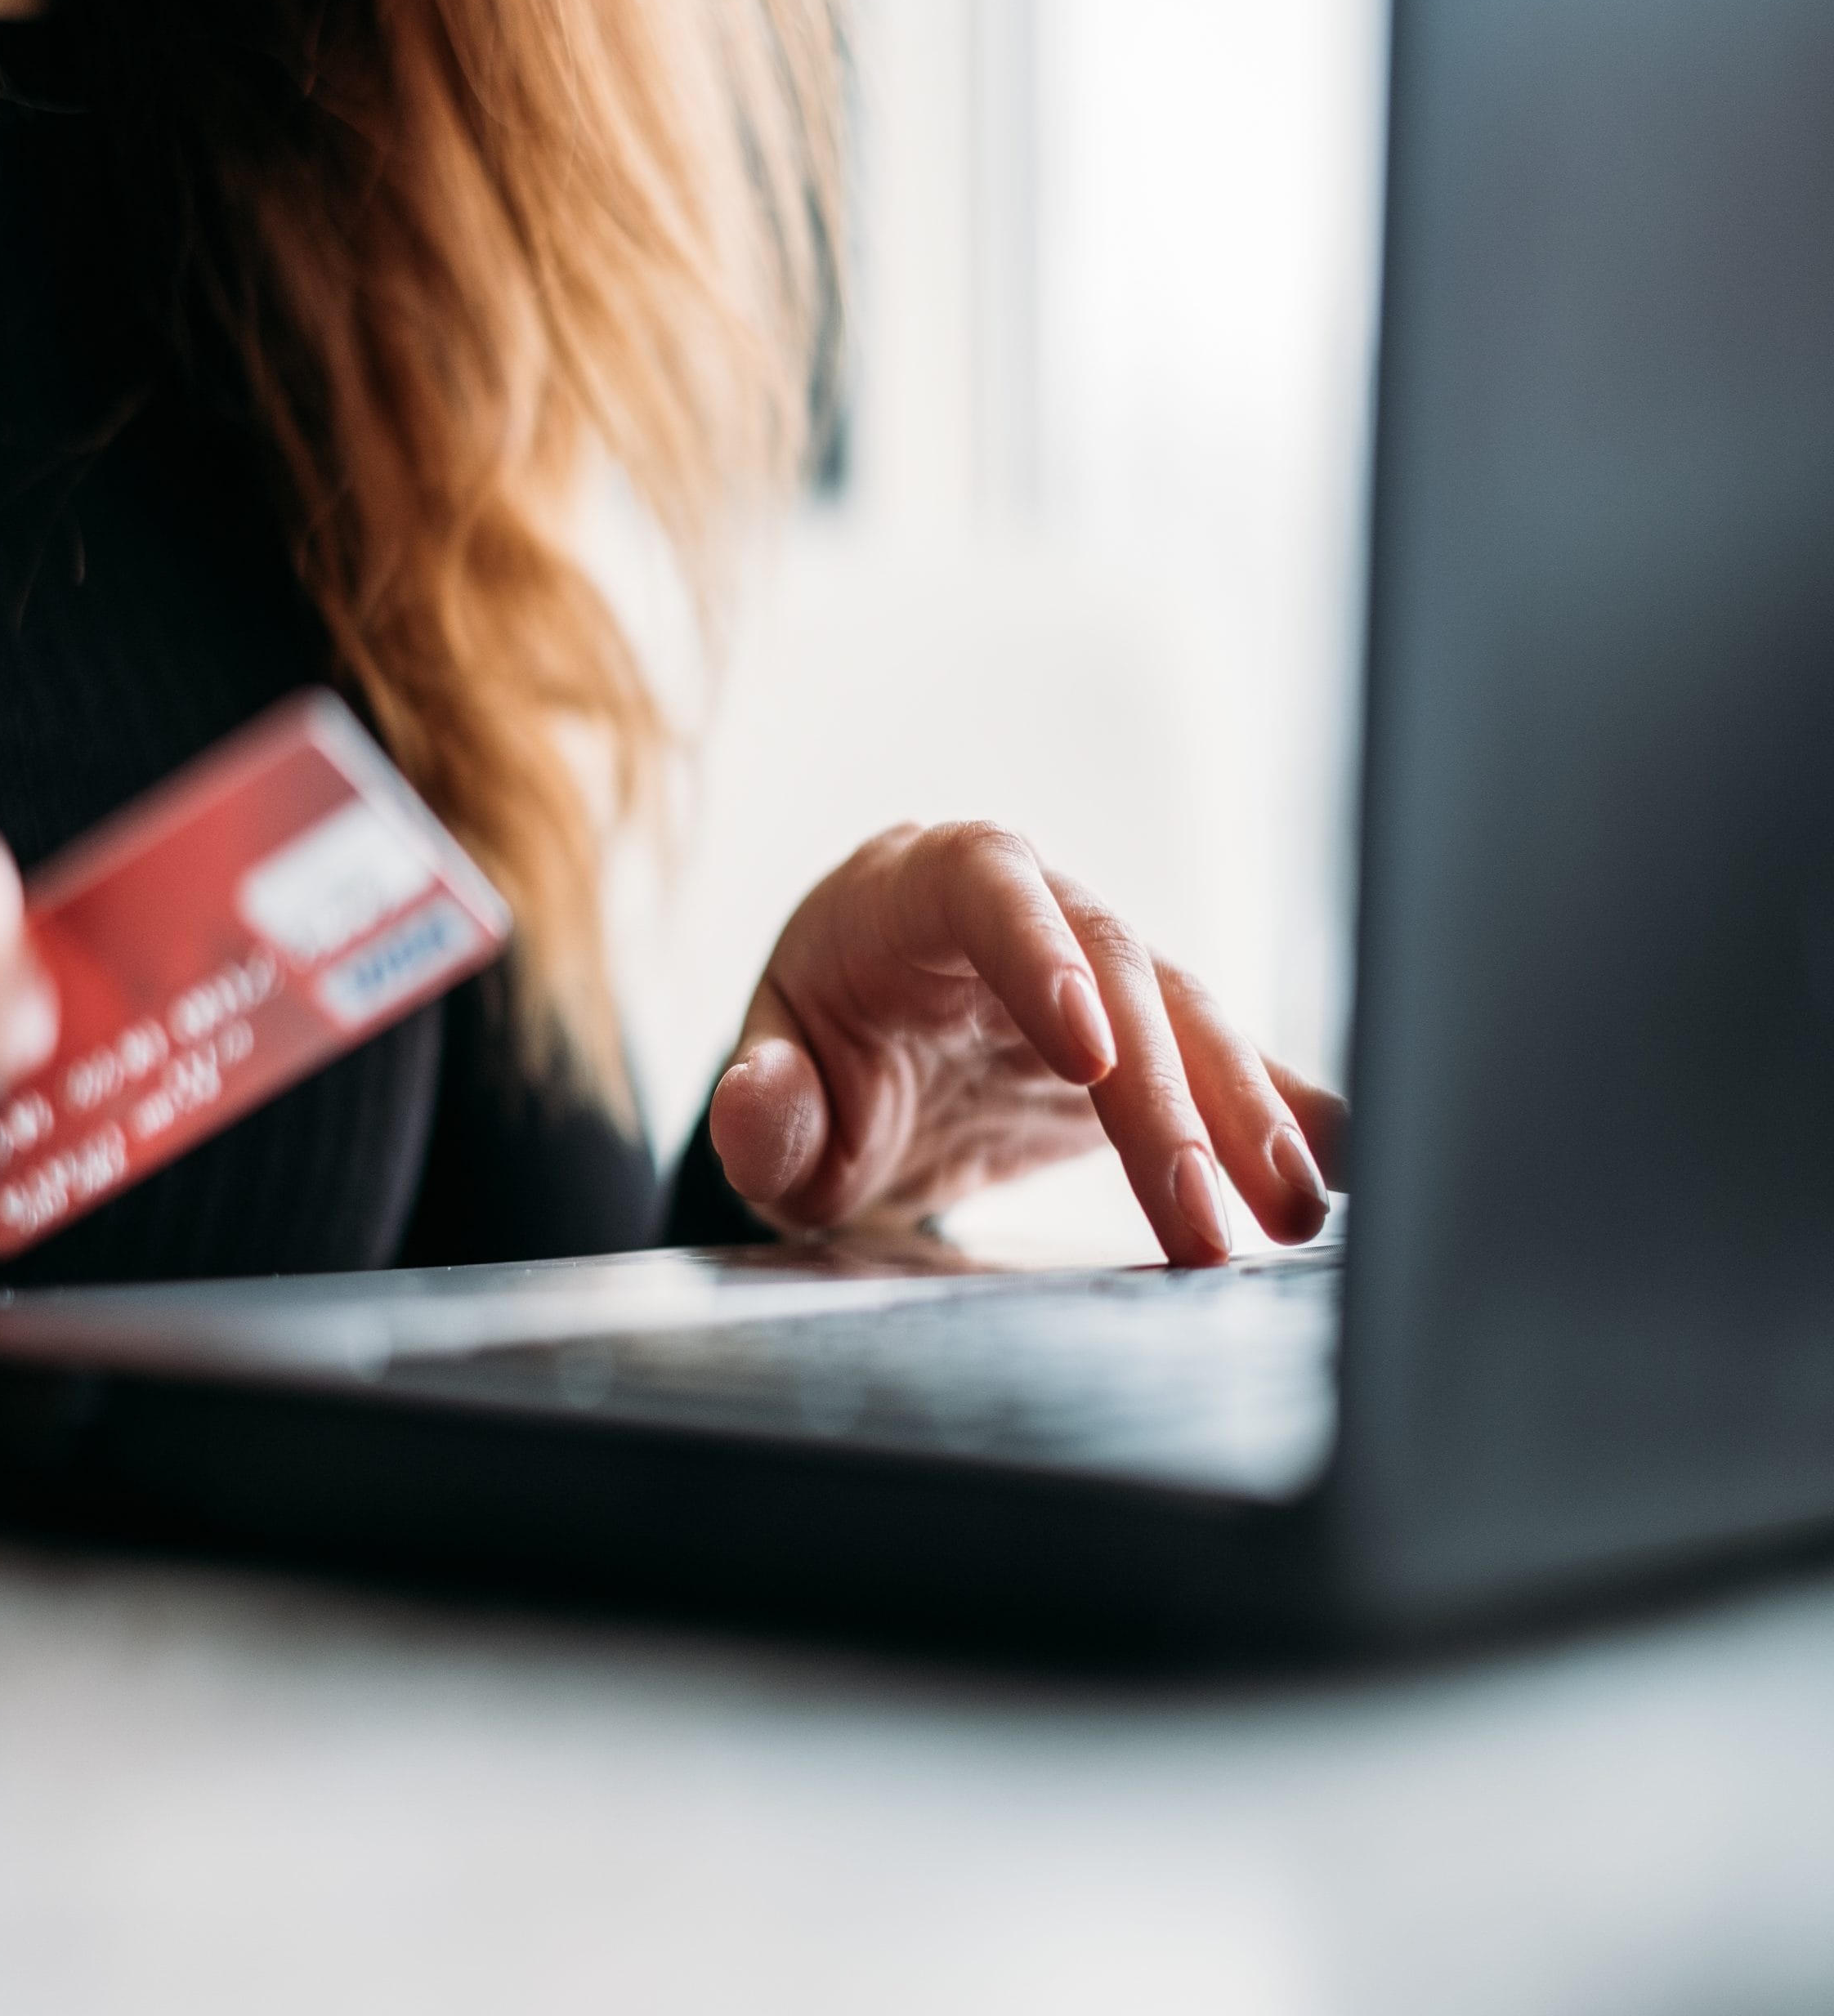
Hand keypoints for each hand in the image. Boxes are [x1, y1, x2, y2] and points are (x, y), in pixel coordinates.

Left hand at [709, 822, 1345, 1258]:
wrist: (867, 1067)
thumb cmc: (812, 1063)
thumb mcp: (771, 1098)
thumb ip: (763, 1108)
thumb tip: (757, 1101)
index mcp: (910, 892)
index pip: (983, 885)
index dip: (1038, 953)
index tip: (1086, 1055)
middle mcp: (1022, 907)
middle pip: (1115, 967)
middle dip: (1165, 1095)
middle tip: (1201, 1214)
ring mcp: (1095, 962)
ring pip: (1187, 1012)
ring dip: (1244, 1111)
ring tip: (1290, 1210)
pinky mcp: (1146, 1027)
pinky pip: (1222, 1055)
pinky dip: (1282, 1105)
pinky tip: (1340, 1159)